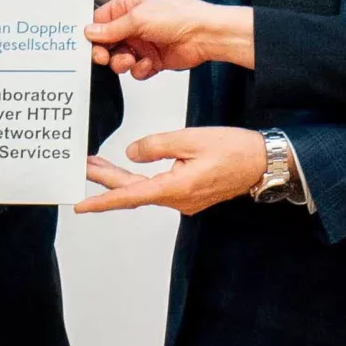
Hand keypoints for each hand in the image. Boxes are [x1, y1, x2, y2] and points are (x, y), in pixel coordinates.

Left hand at [73, 127, 269, 215]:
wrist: (264, 163)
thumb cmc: (235, 150)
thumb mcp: (191, 139)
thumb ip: (157, 145)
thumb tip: (131, 152)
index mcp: (176, 188)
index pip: (130, 196)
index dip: (102, 200)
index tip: (80, 206)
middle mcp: (178, 200)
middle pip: (133, 191)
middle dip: (106, 179)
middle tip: (83, 166)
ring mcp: (184, 200)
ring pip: (145, 188)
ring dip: (121, 178)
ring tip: (97, 164)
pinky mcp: (190, 194)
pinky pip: (159, 187)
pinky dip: (140, 179)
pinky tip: (129, 169)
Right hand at [87, 0, 254, 77]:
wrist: (204, 35)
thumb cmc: (179, 17)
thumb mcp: (138, 18)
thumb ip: (111, 28)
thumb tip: (90, 32)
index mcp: (127, 7)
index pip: (100, 22)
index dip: (94, 36)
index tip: (92, 46)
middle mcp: (133, 24)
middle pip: (107, 44)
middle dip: (107, 53)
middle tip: (106, 58)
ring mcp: (142, 43)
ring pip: (119, 59)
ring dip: (123, 63)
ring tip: (131, 60)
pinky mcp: (151, 60)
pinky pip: (135, 70)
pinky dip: (140, 69)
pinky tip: (150, 63)